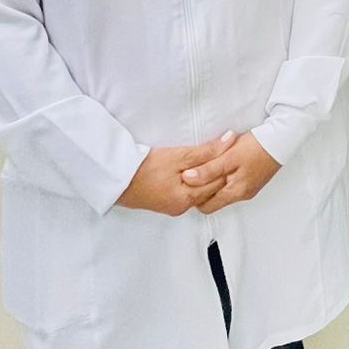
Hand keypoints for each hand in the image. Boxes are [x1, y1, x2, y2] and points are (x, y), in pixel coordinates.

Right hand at [116, 134, 233, 215]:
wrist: (116, 179)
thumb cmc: (144, 167)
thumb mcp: (179, 156)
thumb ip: (207, 150)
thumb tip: (230, 140)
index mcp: (187, 199)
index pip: (220, 183)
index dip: (227, 166)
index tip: (233, 151)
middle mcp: (182, 208)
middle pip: (211, 189)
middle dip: (220, 171)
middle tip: (226, 153)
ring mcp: (174, 207)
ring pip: (200, 192)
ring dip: (207, 176)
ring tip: (210, 158)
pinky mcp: (166, 203)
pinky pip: (188, 193)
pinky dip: (195, 181)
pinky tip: (194, 169)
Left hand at [180, 131, 282, 214]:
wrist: (283, 137)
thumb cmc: (257, 146)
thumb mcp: (228, 157)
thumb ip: (208, 170)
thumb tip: (187, 179)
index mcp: (236, 192)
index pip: (206, 207)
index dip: (195, 196)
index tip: (190, 181)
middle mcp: (243, 194)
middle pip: (215, 201)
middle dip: (204, 190)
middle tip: (198, 172)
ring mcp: (249, 187)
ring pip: (224, 192)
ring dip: (215, 182)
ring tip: (212, 164)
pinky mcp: (253, 179)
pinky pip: (233, 184)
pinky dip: (225, 177)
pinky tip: (225, 163)